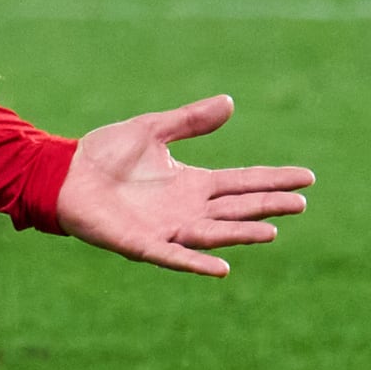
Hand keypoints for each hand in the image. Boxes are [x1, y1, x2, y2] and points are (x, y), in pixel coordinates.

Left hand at [51, 94, 310, 275]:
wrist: (63, 174)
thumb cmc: (104, 155)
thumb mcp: (152, 130)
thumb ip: (190, 121)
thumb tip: (229, 102)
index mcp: (192, 183)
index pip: (243, 182)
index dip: (273, 180)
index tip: (307, 178)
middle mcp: (187, 209)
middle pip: (237, 208)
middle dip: (268, 206)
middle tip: (301, 203)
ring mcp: (167, 228)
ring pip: (214, 233)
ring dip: (242, 234)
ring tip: (272, 231)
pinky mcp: (143, 244)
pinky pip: (175, 256)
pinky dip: (197, 262)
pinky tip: (222, 267)